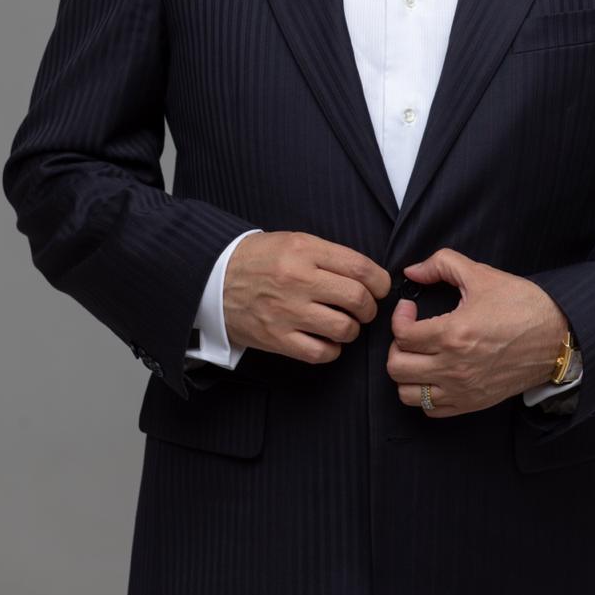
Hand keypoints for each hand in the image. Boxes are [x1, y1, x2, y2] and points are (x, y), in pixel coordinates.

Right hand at [223, 231, 390, 363]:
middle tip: (365, 308)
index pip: (361, 268)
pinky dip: (332, 350)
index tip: (380, 287)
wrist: (214, 277)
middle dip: (370, 307)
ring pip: (343, 329)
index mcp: (305, 250)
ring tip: (344, 323)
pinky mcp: (276, 338)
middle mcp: (298, 280)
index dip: (381, 281)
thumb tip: (368, 275)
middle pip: (357, 299)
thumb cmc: (260, 258)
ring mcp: (287, 312)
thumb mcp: (294, 241)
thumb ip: (330, 255)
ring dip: (352, 329)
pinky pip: (320, 353)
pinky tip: (327, 340)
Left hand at [386, 248, 567, 417]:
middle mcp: (454, 367)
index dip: (399, 317)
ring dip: (406, 373)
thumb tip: (412, 270)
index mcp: (454, 334)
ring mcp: (463, 390)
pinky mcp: (473, 403)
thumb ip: (442, 264)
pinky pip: (431, 410)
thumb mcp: (481, 274)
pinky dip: (424, 394)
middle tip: (411, 331)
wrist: (556, 337)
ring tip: (419, 355)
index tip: (410, 308)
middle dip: (397, 345)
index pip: (402, 335)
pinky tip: (434, 373)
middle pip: (397, 367)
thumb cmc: (521, 304)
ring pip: (408, 394)